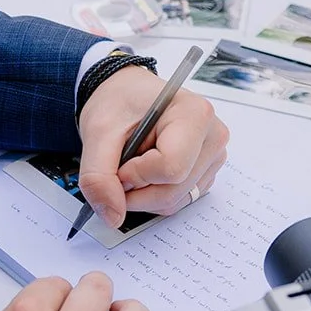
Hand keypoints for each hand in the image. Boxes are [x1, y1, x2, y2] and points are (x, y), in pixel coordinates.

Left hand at [76, 66, 229, 227]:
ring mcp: (213, 156)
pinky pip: (180, 200)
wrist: (126, 95)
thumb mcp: (97, 134)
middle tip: (120, 167)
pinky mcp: (206, 171)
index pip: (171, 167)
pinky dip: (154, 195)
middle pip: (174, 189)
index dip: (136, 175)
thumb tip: (112, 216)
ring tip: (134, 165)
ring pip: (176, 200)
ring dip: (144, 195)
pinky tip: (146, 172)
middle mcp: (213, 135)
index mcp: (194, 114)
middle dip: (137, 190)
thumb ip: (98, 177)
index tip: (120, 161)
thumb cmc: (119, 102)